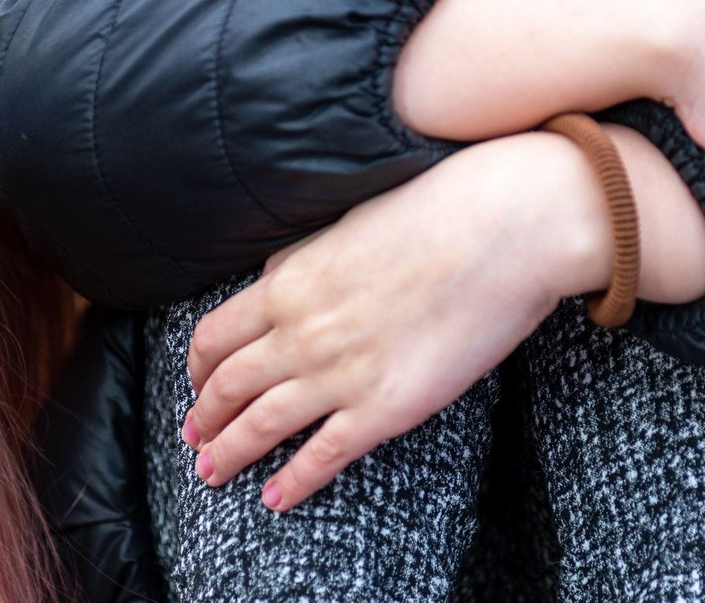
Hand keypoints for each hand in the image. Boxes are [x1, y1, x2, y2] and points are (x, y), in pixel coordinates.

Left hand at [181, 130, 684, 511]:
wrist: (509, 227)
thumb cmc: (442, 206)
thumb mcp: (350, 219)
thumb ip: (307, 257)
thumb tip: (276, 277)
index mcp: (289, 279)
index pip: (216, 335)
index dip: (198, 367)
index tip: (197, 382)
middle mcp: (301, 330)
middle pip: (227, 387)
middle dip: (204, 418)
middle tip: (195, 437)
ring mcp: (339, 372)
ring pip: (260, 426)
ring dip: (229, 454)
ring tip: (213, 471)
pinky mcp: (385, 408)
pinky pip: (323, 456)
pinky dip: (293, 481)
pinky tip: (276, 498)